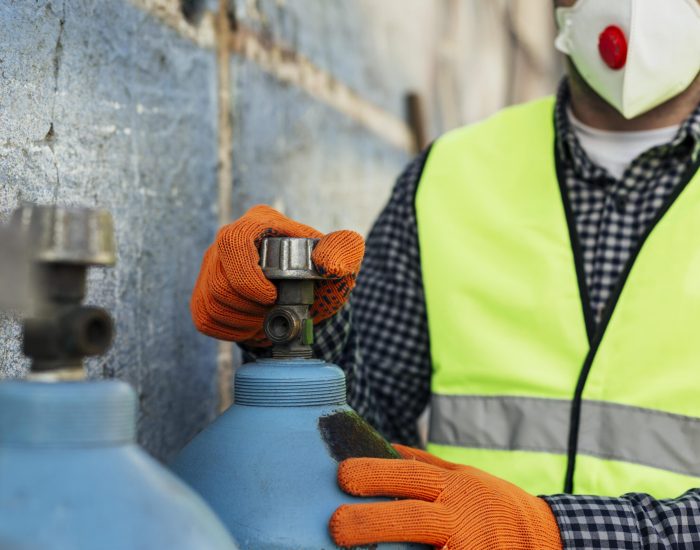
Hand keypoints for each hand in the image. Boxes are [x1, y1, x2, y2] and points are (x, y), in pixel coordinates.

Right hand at [190, 205, 363, 345]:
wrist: (308, 297)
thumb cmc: (322, 273)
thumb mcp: (341, 260)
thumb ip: (343, 252)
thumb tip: (326, 262)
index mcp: (259, 223)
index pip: (234, 242)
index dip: (248, 277)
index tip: (272, 297)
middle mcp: (227, 240)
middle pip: (219, 281)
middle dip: (250, 307)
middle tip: (274, 312)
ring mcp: (212, 266)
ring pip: (210, 302)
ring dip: (243, 321)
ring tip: (266, 319)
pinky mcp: (204, 292)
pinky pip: (204, 317)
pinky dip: (232, 330)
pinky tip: (252, 326)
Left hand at [330, 444, 561, 549]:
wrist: (547, 541)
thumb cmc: (496, 505)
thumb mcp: (465, 476)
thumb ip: (424, 464)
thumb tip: (384, 446)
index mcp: (456, 487)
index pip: (411, 475)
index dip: (376, 473)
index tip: (342, 475)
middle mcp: (461, 519)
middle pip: (412, 517)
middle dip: (371, 522)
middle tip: (335, 525)